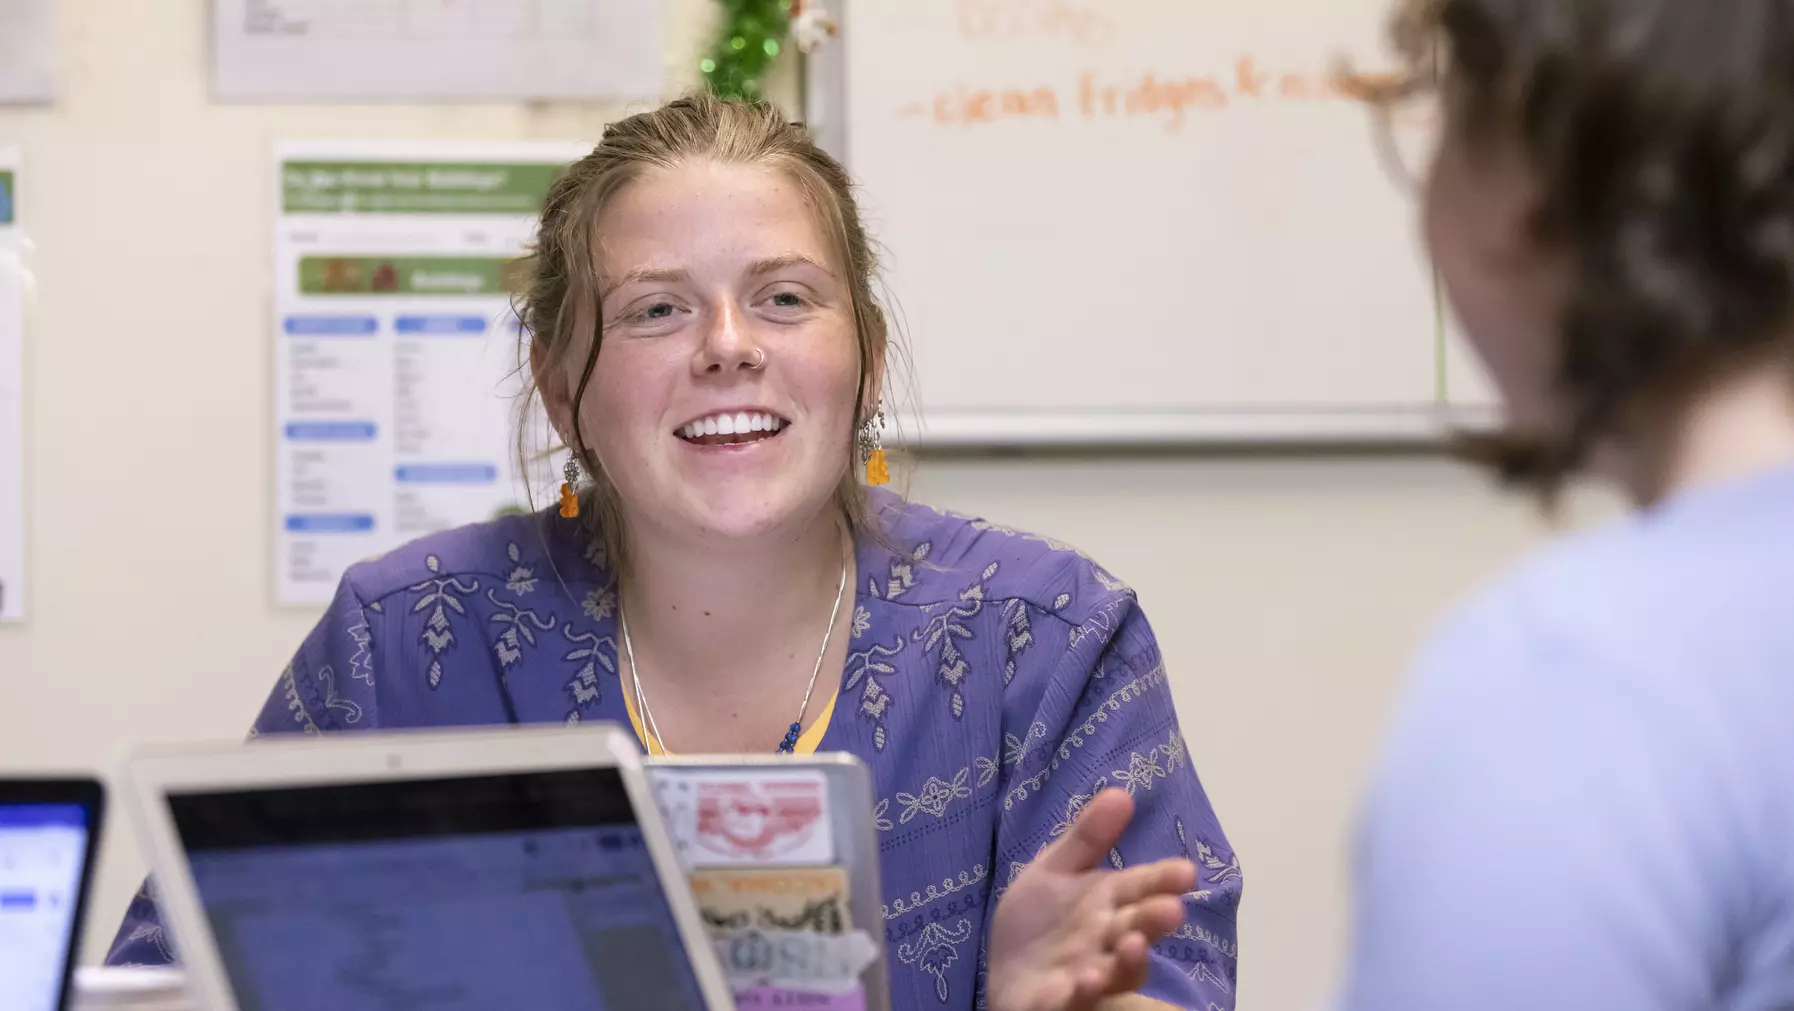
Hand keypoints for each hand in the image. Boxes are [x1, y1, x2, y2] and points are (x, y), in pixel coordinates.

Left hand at [986, 789, 1197, 1010]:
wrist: (1006, 971)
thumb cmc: (1040, 920)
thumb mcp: (1056, 869)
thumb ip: (1087, 837)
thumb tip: (1121, 791)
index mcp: (1108, 901)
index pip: (1142, 886)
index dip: (1163, 879)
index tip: (1187, 872)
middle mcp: (1107, 939)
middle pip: (1137, 927)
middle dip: (1154, 920)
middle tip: (1172, 910)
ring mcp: (1089, 973)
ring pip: (1118, 970)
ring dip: (1128, 960)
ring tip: (1133, 944)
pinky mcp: (1063, 1001)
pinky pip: (1077, 1000)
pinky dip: (1085, 993)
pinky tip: (1084, 981)